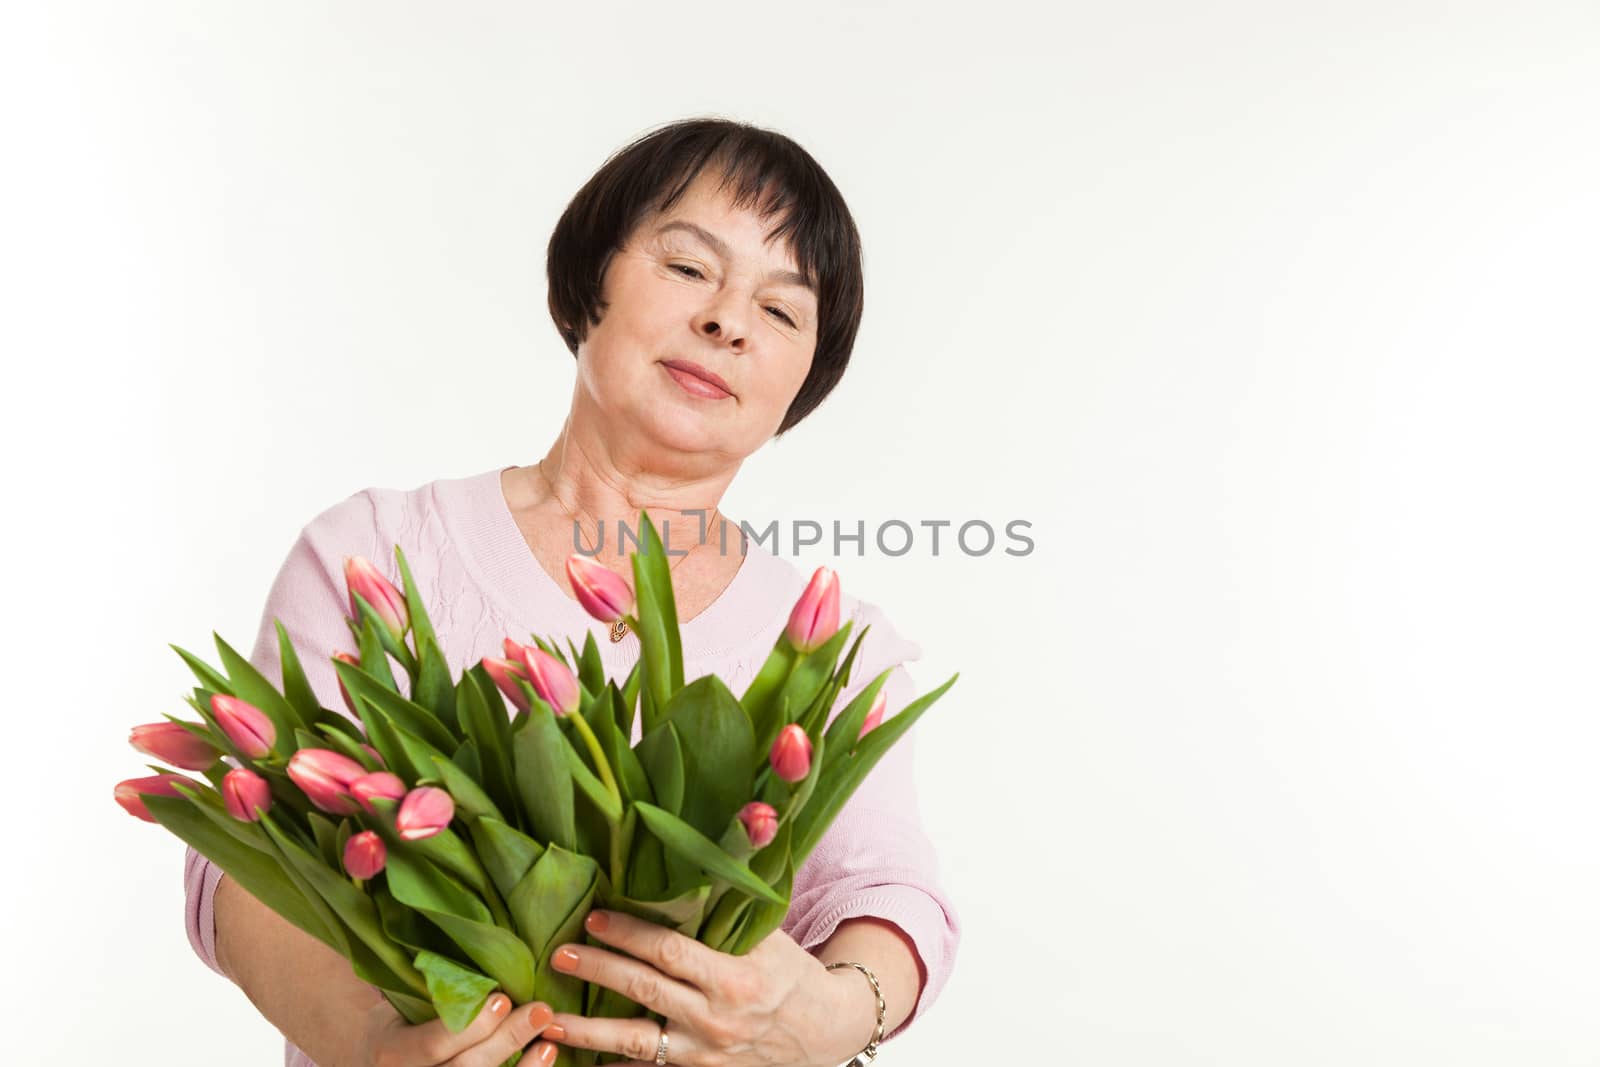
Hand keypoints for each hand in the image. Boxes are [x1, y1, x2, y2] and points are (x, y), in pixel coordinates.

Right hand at [354, 992, 561, 1066]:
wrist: (381, 1057)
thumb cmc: (391, 1019)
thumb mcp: (393, 1001)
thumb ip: (422, 985)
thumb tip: (464, 942)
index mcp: (390, 1051)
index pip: (431, 1045)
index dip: (470, 1027)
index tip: (502, 1000)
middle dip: (506, 1041)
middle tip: (540, 1011)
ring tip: (549, 1040)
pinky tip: (545, 1056)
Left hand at [542, 909, 871, 1066]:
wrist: (824, 1033)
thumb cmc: (793, 974)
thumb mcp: (772, 936)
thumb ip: (732, 907)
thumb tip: (708, 851)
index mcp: (735, 978)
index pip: (671, 952)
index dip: (629, 934)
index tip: (595, 917)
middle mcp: (716, 1019)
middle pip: (645, 992)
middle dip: (599, 971)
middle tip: (560, 955)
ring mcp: (705, 1053)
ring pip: (636, 1044)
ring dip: (588, 1032)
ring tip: (548, 1020)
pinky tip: (575, 1062)